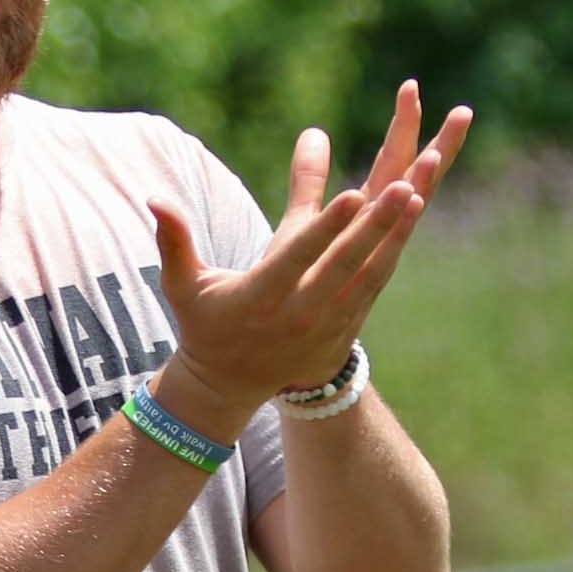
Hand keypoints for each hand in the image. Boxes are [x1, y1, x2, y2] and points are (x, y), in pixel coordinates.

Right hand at [149, 82, 471, 426]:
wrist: (228, 386)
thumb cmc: (203, 324)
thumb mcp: (183, 285)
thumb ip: (174, 239)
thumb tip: (154, 196)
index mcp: (260, 297)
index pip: (298, 257)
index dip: (326, 227)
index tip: (352, 194)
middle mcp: (298, 313)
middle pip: (345, 264)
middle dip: (376, 224)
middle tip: (405, 185)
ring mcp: (326, 324)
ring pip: (369, 274)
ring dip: (395, 234)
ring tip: (418, 192)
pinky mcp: (344, 329)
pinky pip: (375, 285)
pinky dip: (393, 252)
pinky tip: (412, 217)